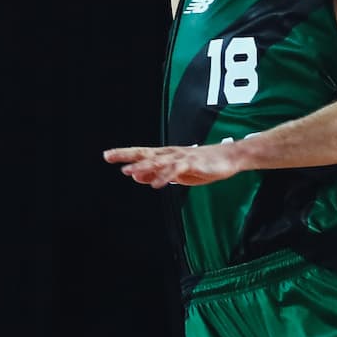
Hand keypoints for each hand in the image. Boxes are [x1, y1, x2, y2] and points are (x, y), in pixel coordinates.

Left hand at [105, 141, 240, 187]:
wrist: (229, 158)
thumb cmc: (204, 165)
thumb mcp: (177, 173)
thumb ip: (156, 174)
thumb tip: (136, 176)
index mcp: (166, 155)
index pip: (142, 153)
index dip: (125, 154)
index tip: (108, 155)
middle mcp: (170, 153)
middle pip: (145, 153)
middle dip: (127, 155)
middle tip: (108, 156)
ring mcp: (181, 157)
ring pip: (158, 161)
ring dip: (143, 166)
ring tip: (128, 171)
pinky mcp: (193, 163)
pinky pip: (176, 170)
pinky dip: (165, 176)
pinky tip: (156, 183)